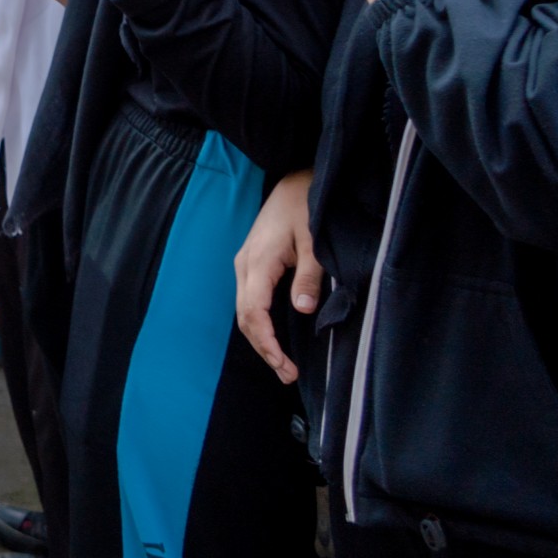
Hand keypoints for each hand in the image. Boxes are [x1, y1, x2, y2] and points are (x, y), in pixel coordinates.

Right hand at [234, 170, 321, 383]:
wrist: (295, 182)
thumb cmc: (306, 208)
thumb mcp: (314, 242)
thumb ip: (308, 276)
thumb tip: (301, 310)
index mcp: (259, 262)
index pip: (254, 312)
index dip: (267, 343)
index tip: (284, 366)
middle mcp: (245, 266)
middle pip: (245, 317)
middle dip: (264, 348)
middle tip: (288, 375)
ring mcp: (245, 265)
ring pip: (244, 311)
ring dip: (260, 339)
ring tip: (282, 365)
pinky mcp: (252, 264)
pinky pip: (249, 301)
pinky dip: (259, 324)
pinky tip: (274, 338)